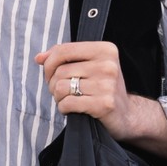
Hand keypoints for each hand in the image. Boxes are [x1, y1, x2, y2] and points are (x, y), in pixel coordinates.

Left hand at [35, 41, 166, 161]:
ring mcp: (107, 85)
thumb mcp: (89, 66)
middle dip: (53, 84)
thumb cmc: (103, 89)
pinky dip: (63, 108)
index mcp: (105, 50)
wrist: (127, 115)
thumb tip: (39, 57)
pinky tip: (71, 109)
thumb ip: (64, 58)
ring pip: (61, 87)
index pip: (64, 50)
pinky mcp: (104, 104)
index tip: (49, 74)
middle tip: (61, 92)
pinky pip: (68, 103)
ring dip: (58, 97)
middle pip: (60, 71)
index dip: (49, 63)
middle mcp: (108, 65)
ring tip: (67, 100)